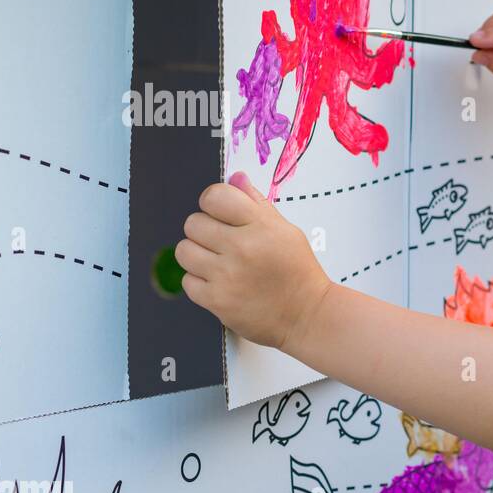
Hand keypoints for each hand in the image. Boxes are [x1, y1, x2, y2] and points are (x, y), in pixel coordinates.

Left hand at [176, 172, 331, 351]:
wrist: (308, 315)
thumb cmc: (298, 272)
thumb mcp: (285, 231)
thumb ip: (256, 204)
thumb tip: (235, 177)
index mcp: (261, 226)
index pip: (214, 196)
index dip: (212, 203)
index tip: (219, 213)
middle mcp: (242, 248)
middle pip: (193, 223)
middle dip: (204, 231)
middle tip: (222, 243)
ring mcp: (227, 275)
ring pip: (184, 251)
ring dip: (197, 256)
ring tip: (217, 263)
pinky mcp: (217, 301)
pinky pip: (187, 281)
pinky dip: (200, 283)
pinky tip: (220, 283)